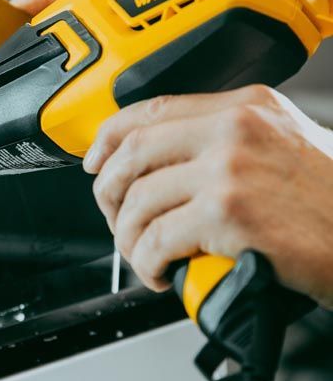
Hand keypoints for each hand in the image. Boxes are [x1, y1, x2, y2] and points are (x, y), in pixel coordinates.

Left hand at [84, 85, 332, 308]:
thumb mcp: (286, 144)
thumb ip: (230, 140)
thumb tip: (168, 157)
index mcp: (245, 107)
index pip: (152, 109)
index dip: (109, 137)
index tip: (94, 160)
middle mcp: (234, 130)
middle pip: (133, 153)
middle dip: (108, 192)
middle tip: (114, 219)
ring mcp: (230, 171)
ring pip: (139, 201)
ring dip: (128, 237)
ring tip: (143, 257)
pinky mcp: (229, 215)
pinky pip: (158, 239)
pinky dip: (147, 262)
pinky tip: (160, 273)